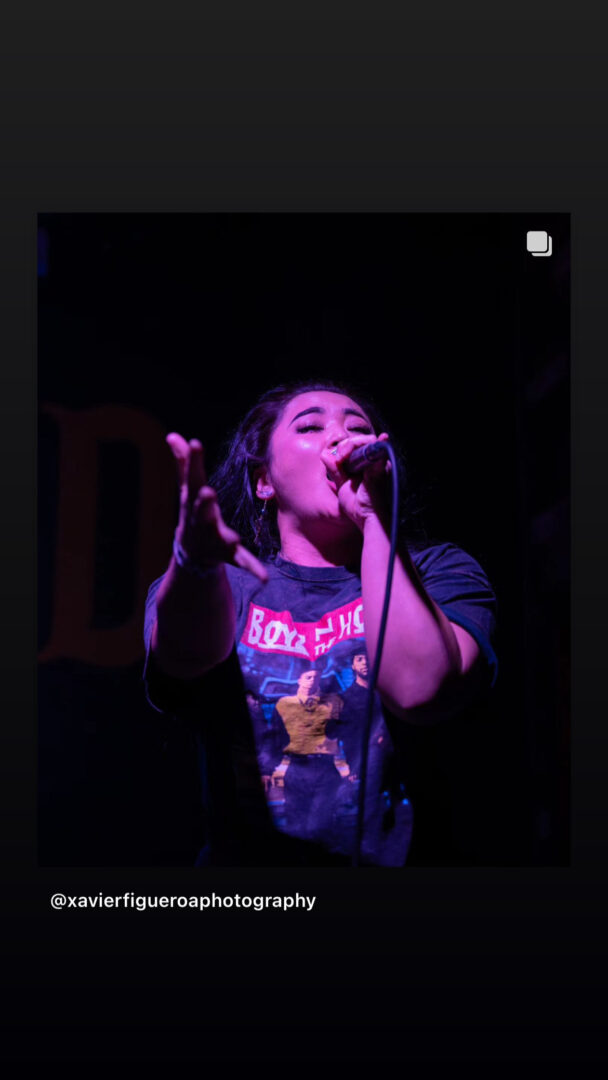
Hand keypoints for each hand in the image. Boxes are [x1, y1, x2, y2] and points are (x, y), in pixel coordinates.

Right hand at [166, 432, 268, 583]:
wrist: (192, 551)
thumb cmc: (192, 511)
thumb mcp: (187, 487)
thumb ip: (184, 462)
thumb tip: (172, 435)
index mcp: (194, 500)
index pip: (192, 477)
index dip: (193, 460)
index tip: (196, 443)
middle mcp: (202, 520)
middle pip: (202, 510)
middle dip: (204, 503)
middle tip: (207, 492)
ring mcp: (215, 539)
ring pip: (221, 538)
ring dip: (227, 539)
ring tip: (234, 540)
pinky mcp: (230, 555)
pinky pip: (243, 562)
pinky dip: (253, 569)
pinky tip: (264, 578)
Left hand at [320, 431, 390, 530]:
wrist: (368, 519)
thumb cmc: (358, 506)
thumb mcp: (343, 485)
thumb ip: (336, 471)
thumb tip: (324, 454)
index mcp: (368, 467)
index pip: (358, 447)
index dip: (345, 448)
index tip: (336, 459)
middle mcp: (377, 462)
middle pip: (362, 441)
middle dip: (346, 445)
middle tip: (338, 457)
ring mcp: (381, 463)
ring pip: (366, 441)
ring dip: (350, 445)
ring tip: (341, 457)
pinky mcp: (382, 465)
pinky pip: (373, 447)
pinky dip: (359, 446)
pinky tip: (345, 455)